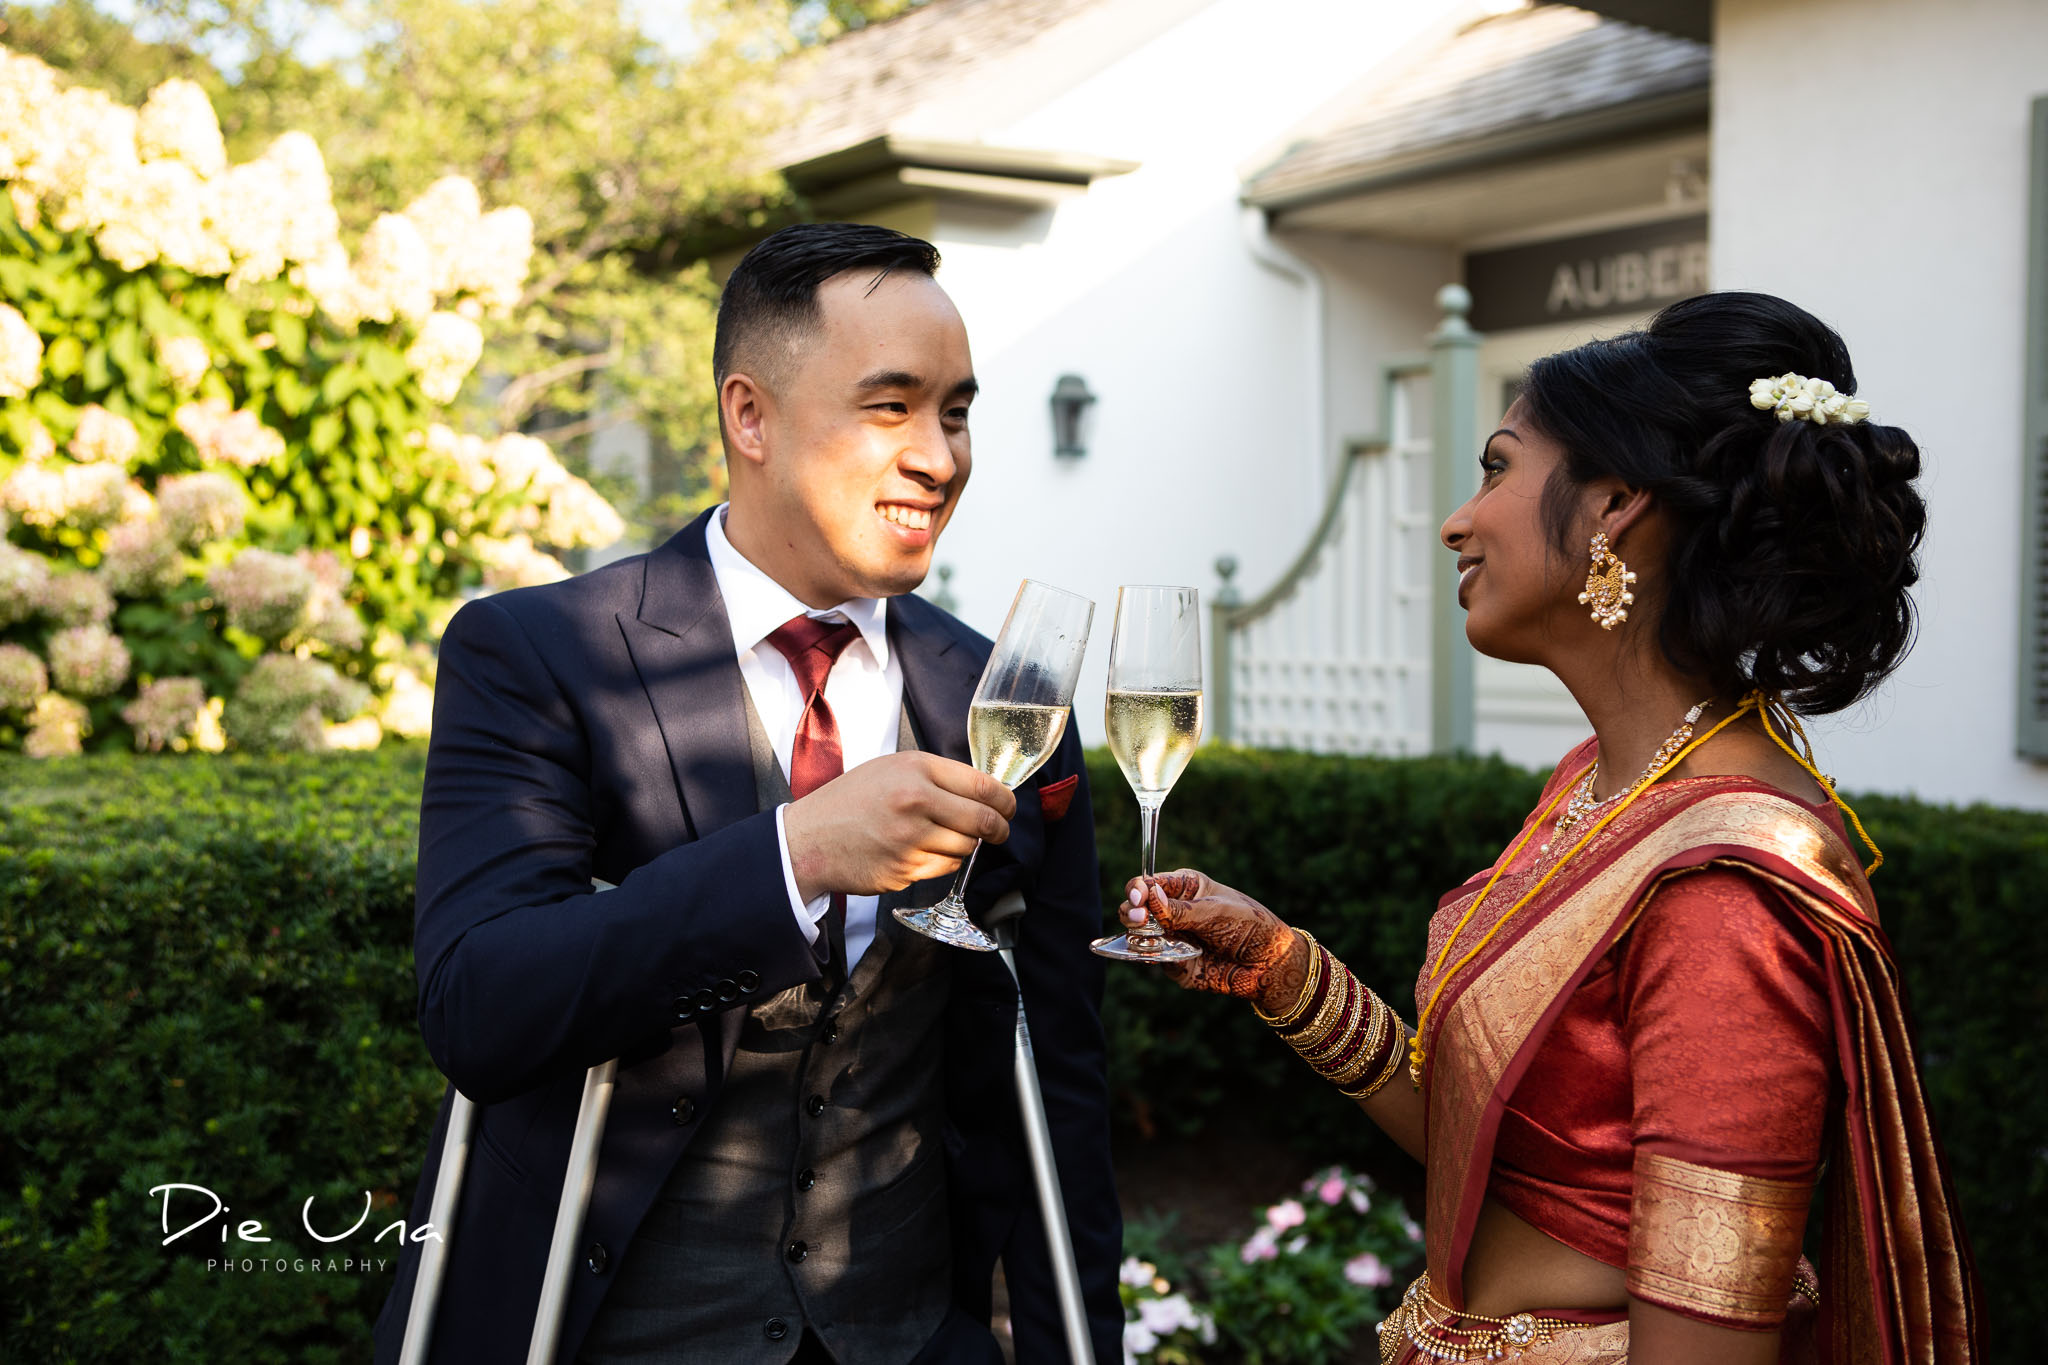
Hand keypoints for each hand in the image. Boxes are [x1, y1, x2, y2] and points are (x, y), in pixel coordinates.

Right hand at [784, 751, 1014, 898]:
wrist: (808, 839)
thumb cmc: (850, 801)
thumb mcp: (891, 769)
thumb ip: (935, 777)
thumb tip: (982, 793)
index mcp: (915, 770)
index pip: (982, 786)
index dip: (1005, 800)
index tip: (1008, 807)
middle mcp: (916, 802)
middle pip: (983, 821)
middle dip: (999, 829)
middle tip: (998, 830)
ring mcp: (910, 839)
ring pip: (966, 848)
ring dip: (966, 846)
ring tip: (946, 838)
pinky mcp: (905, 870)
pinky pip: (945, 869)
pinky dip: (943, 863)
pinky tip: (923, 852)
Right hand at [1120, 869, 1308, 1015]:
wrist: (1272, 964)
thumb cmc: (1250, 926)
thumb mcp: (1216, 912)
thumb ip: (1180, 910)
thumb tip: (1148, 897)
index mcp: (1184, 888)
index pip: (1149, 884)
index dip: (1138, 888)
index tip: (1138, 897)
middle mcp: (1173, 912)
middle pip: (1136, 909)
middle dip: (1132, 913)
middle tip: (1138, 920)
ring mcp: (1174, 939)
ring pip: (1141, 937)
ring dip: (1142, 938)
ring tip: (1153, 939)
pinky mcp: (1178, 965)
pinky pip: (1159, 962)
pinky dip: (1163, 960)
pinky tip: (1177, 958)